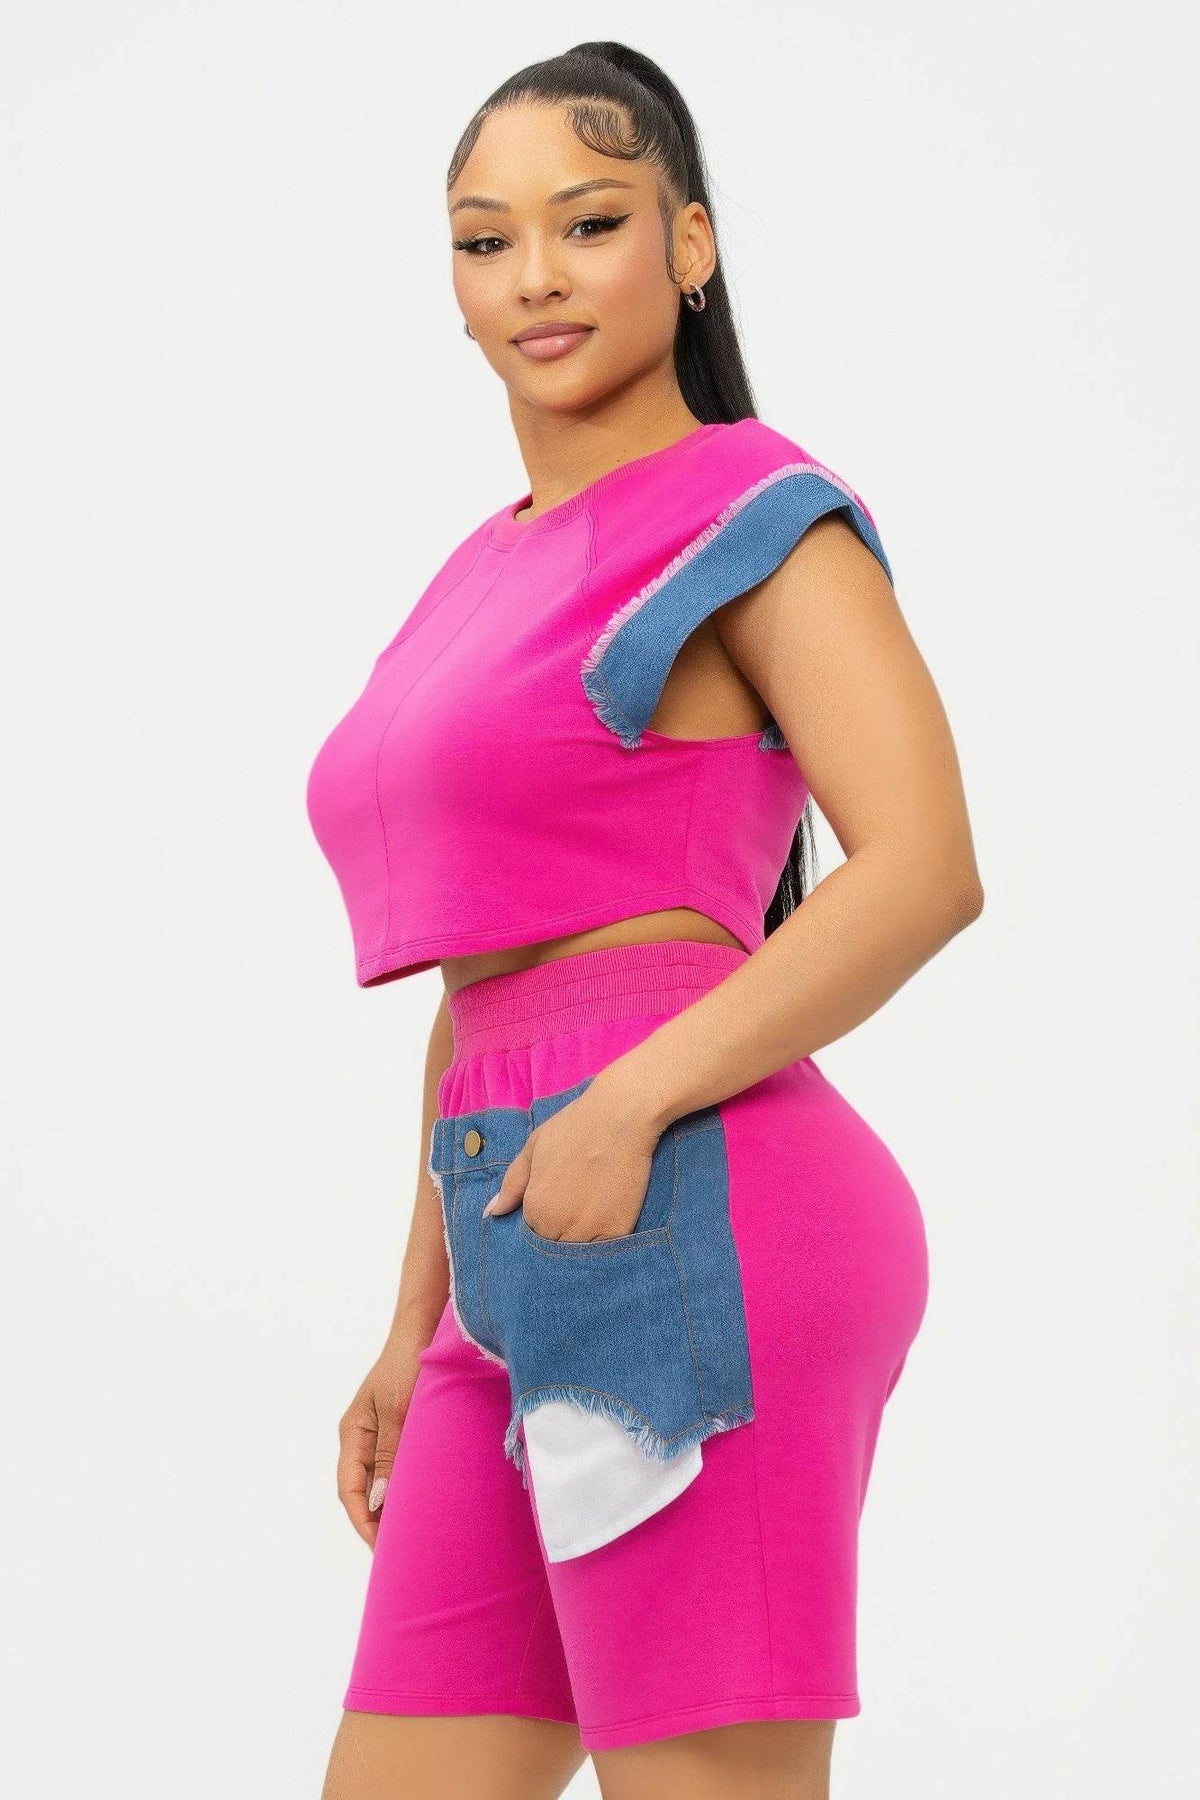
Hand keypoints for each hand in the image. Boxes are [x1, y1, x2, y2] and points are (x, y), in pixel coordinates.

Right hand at [336, 1329, 425, 1548]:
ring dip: (395, 1506)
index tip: (382, 1549)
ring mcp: (384, 1433)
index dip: (363, 1523)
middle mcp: (365, 1437)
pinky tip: (427, 1499)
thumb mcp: (399, 1410)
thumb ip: (389, 1455)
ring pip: (383, 1481)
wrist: (430, 1327)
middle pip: (364, 1491)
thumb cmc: (409, 1362)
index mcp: (353, 1433)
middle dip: (378, 1522)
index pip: (350, 1491)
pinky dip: (409, 1486)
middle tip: (401, 1552)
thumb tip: (378, 1502)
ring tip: (415, 1533)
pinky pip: (400, 1466)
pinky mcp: (405, 1429)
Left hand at [482, 1081, 664, 1242]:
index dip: (539, 1226)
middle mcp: (557, 1226)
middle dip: (557, 1237)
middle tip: (571, 1214)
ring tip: (587, 1221)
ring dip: (577, 1245)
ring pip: (576, 1255)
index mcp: (534, 1208)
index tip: (551, 1212)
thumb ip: (511, 1185)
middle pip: (553, 1247)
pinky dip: (601, 1248)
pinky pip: (603, 1253)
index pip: (529, 1236)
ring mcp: (588, 1232)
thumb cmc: (574, 1128)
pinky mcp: (617, 1233)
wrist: (619, 1118)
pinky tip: (604, 1226)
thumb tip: (491, 1213)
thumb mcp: (533, 1149)